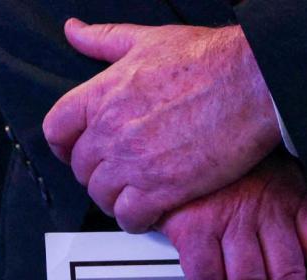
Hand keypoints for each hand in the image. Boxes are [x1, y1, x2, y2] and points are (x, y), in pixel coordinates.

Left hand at [43, 20, 280, 232]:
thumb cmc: (210, 61)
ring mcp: (135, 162)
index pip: (57, 128)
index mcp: (103, 93)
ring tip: (131, 198)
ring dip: (114, 200)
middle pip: (81, 168)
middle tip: (115, 176)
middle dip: (96, 174)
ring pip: (102, 196)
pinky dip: (135, 220)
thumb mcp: (149, 39)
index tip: (74, 152)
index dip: (63, 146)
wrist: (250, 84)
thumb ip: (105, 40)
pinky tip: (148, 214)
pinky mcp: (163, 188)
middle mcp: (112, 129)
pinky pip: (130, 217)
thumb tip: (75, 32)